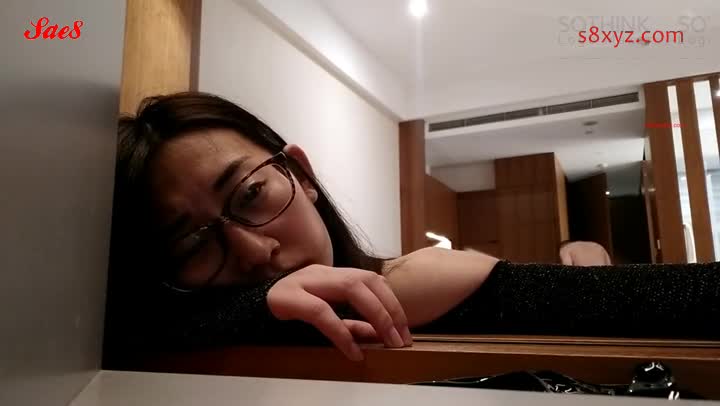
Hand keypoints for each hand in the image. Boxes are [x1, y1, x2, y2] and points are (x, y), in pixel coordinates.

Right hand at [267, 264, 412, 360]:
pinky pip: (321, 313)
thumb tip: (378, 333)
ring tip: (387, 341)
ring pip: (350, 287)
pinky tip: (353, 352)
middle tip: (400, 339)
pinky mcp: (287, 298)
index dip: (392, 302)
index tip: (404, 329)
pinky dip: (342, 333)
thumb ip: (351, 321)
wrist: (244, 310)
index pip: (371, 279)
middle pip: (366, 280)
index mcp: (331, 274)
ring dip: (375, 315)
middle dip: (389, 309)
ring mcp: (303, 282)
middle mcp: (320, 272)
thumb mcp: (325, 315)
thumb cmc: (287, 312)